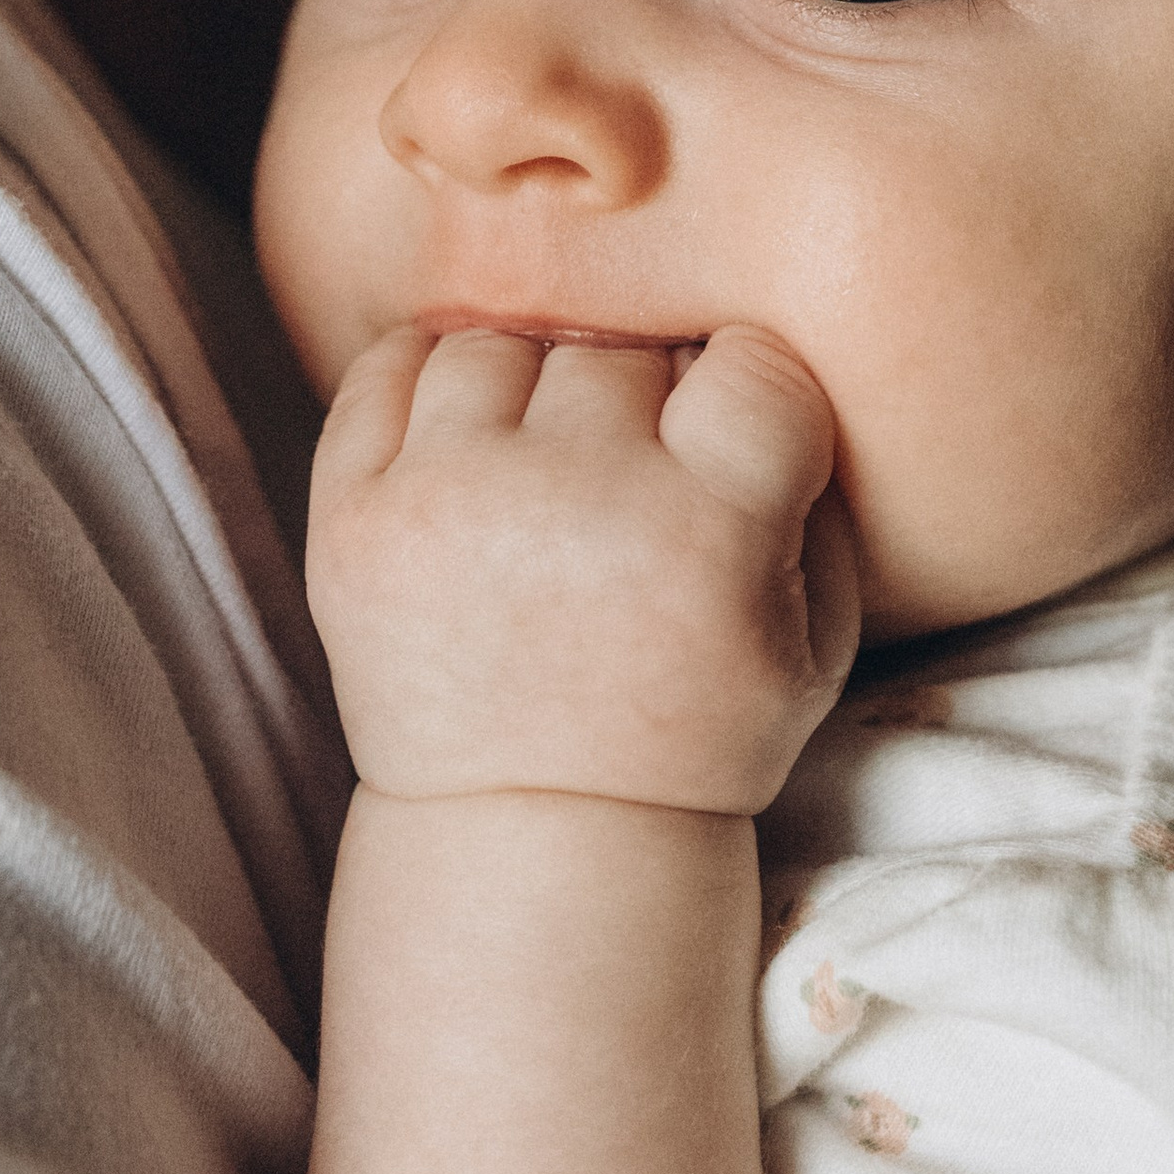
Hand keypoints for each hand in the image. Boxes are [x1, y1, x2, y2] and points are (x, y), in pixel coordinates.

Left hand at [307, 324, 861, 811]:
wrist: (537, 830)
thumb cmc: (696, 725)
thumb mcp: (817, 638)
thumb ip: (821, 488)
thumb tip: (760, 352)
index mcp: (705, 530)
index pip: (746, 360)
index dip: (743, 391)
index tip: (725, 443)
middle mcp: (572, 498)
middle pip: (617, 348)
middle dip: (636, 404)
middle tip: (629, 485)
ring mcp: (448, 502)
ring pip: (499, 343)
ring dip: (530, 391)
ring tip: (543, 472)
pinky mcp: (351, 520)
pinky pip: (385, 368)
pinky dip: (427, 384)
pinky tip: (465, 445)